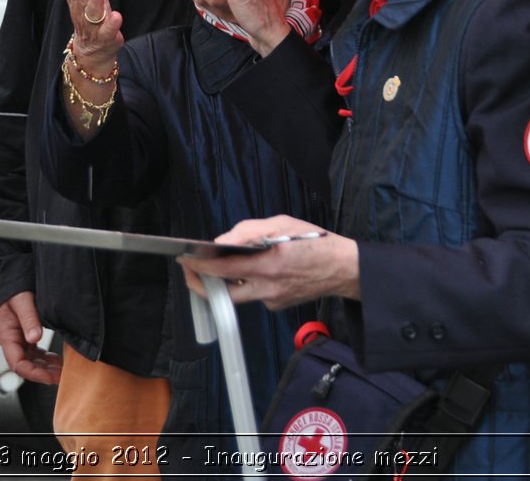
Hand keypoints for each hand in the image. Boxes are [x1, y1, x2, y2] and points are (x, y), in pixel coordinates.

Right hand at [0, 291, 61, 383]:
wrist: (7, 281)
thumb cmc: (12, 290)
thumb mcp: (21, 301)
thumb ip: (28, 318)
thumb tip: (35, 338)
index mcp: (6, 336)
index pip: (17, 363)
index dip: (33, 373)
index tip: (49, 378)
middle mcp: (12, 341)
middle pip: (26, 366)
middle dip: (43, 374)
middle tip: (62, 378)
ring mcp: (19, 339)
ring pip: (32, 361)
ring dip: (46, 368)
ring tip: (63, 372)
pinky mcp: (26, 336)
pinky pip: (36, 353)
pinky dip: (47, 359)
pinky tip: (59, 361)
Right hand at [63, 0, 123, 65]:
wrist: (92, 52)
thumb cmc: (89, 17)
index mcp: (76, 3)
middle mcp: (82, 15)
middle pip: (82, 0)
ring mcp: (93, 29)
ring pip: (93, 15)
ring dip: (96, 2)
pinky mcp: (106, 39)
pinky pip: (107, 33)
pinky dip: (111, 25)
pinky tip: (116, 16)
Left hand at [178, 216, 358, 310]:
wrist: (343, 268)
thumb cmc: (316, 241)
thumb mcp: (283, 223)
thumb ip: (250, 231)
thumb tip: (223, 241)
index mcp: (268, 264)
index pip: (223, 270)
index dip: (200, 267)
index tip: (185, 259)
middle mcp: (269, 287)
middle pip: (224, 294)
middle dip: (201, 284)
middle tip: (191, 271)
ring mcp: (273, 300)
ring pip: (239, 295)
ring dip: (227, 282)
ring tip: (221, 266)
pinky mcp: (278, 306)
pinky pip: (255, 295)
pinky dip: (251, 283)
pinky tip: (262, 270)